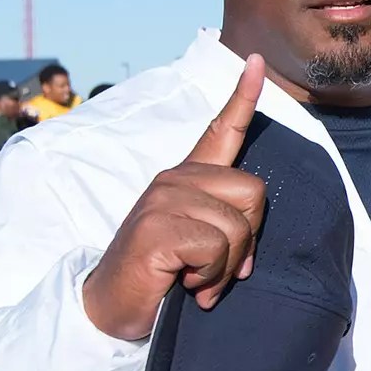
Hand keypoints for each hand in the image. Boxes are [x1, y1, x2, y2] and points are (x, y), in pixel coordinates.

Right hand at [82, 54, 268, 340]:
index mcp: (187, 179)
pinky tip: (188, 286)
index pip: (220, 130)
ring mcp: (162, 200)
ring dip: (225, 267)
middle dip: (248, 239)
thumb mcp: (199, 247)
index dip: (244, 97)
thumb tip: (249, 252)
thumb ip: (227, 231)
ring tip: (197, 280)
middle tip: (217, 267)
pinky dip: (210, 277)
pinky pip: (215, 248)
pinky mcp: (156, 227)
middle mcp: (174, 180)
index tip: (258, 62)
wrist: (112, 309)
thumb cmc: (161, 277)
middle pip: (253, 193)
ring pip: (236, 226)